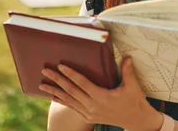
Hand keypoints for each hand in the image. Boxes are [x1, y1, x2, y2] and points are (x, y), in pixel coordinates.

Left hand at [39, 57, 163, 130]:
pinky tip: (53, 96)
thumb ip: (127, 71)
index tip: (61, 66)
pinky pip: (72, 107)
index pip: (82, 83)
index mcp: (102, 97)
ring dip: (54, 92)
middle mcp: (93, 106)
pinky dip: (61, 101)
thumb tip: (127, 57)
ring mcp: (89, 113)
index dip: (71, 74)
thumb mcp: (132, 86)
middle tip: (45, 70)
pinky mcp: (88, 116)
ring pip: (68, 100)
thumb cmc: (134, 101)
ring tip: (42, 84)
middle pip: (71, 91)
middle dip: (57, 80)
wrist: (135, 121)